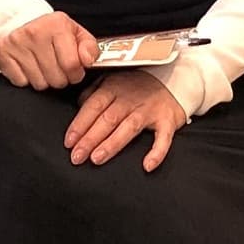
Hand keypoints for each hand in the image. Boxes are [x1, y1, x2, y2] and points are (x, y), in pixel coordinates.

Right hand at [0, 12, 98, 89]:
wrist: (26, 23)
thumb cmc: (54, 33)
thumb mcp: (78, 35)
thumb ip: (90, 48)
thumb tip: (87, 60)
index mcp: (57, 24)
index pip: (72, 65)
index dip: (76, 74)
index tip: (73, 70)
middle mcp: (34, 31)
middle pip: (56, 78)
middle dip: (60, 78)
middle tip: (57, 67)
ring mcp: (16, 42)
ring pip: (39, 83)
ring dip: (44, 80)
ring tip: (43, 66)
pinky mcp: (2, 52)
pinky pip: (21, 82)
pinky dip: (26, 79)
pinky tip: (29, 66)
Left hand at [65, 69, 189, 170]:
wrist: (174, 78)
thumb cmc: (138, 84)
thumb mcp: (113, 79)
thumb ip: (94, 92)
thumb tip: (79, 105)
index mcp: (113, 88)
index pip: (93, 106)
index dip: (80, 124)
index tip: (69, 142)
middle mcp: (130, 99)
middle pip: (107, 119)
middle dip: (90, 139)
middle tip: (77, 157)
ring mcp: (149, 110)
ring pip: (128, 128)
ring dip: (112, 144)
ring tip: (97, 158)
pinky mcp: (167, 120)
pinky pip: (163, 138)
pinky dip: (157, 152)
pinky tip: (147, 165)